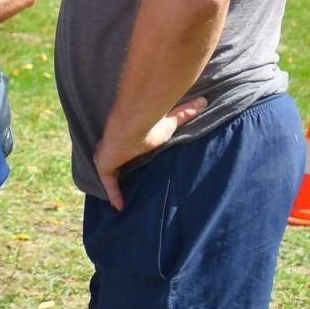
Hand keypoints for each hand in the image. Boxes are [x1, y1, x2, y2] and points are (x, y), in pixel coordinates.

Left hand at [93, 96, 207, 210]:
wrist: (134, 122)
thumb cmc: (151, 121)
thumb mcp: (171, 121)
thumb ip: (185, 113)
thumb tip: (204, 101)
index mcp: (128, 137)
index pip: (126, 149)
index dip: (129, 155)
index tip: (134, 162)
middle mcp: (115, 148)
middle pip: (116, 162)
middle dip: (119, 170)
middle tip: (127, 185)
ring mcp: (107, 157)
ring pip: (110, 174)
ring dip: (115, 185)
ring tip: (122, 199)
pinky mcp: (104, 166)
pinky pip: (109, 183)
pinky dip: (114, 194)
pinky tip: (119, 207)